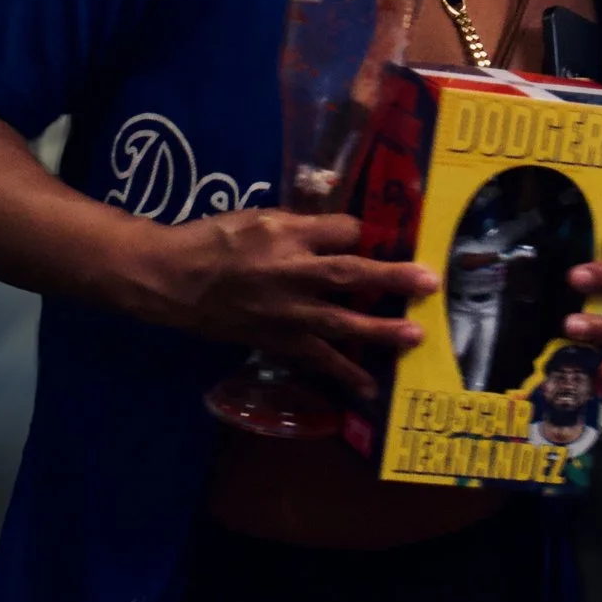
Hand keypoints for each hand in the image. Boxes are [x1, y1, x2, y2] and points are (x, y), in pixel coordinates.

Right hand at [150, 210, 432, 398]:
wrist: (171, 278)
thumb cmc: (212, 239)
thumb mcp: (254, 215)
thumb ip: (296, 221)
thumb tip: (334, 225)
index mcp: (285, 232)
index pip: (343, 229)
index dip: (361, 232)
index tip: (371, 236)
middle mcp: (290, 271)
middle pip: (351, 273)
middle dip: (393, 277)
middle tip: (429, 283)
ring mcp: (285, 310)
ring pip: (341, 320)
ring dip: (381, 329)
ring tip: (415, 336)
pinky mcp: (276, 338)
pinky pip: (315, 357)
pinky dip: (343, 371)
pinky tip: (369, 385)